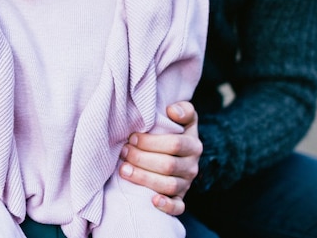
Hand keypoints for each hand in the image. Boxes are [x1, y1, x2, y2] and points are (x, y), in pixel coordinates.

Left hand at [118, 101, 201, 215]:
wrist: (178, 154)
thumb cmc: (173, 132)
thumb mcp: (183, 118)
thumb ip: (183, 110)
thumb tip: (173, 111)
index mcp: (193, 145)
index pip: (174, 144)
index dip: (151, 142)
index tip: (132, 137)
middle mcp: (192, 166)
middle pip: (168, 165)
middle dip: (142, 158)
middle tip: (123, 152)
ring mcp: (186, 184)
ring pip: (169, 185)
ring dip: (144, 178)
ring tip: (123, 170)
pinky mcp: (180, 199)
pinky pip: (178, 207)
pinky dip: (166, 206)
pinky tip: (152, 200)